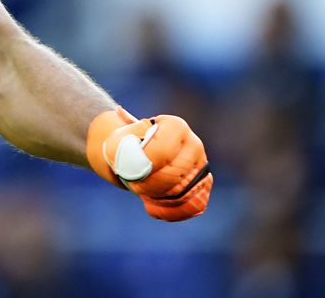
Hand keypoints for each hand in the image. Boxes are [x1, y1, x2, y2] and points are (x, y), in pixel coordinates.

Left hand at [87, 108, 212, 221]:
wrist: (142, 155)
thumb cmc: (129, 144)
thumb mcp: (122, 136)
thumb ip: (126, 134)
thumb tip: (120, 112)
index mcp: (176, 126)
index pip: (161, 152)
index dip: (142, 167)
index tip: (127, 171)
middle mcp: (194, 144)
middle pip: (173, 175)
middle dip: (149, 185)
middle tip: (134, 185)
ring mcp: (202, 166)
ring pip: (182, 193)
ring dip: (157, 198)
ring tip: (142, 193)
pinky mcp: (204, 186)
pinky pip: (193, 206)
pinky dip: (172, 212)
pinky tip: (154, 208)